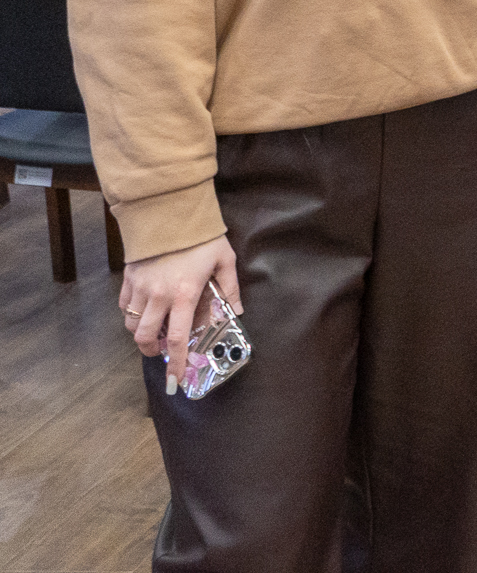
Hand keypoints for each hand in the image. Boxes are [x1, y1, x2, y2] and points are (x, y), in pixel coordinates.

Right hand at [120, 236, 239, 369]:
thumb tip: (237, 312)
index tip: (175, 378)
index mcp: (184, 294)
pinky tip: (145, 310)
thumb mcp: (224, 259)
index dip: (175, 362)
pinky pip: (125, 305)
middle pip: (144, 337)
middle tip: (161, 353)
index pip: (176, 338)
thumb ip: (230, 288)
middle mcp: (159, 295)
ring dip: (141, 333)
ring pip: (131, 324)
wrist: (171, 212)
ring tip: (154, 332)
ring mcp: (141, 287)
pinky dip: (132, 314)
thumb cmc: (201, 237)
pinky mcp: (129, 278)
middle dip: (151, 351)